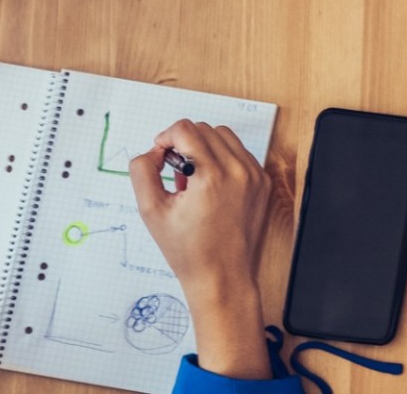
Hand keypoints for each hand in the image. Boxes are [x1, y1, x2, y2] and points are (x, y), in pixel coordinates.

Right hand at [131, 121, 272, 379]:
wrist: (222, 277)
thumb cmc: (189, 250)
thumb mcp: (152, 211)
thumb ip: (143, 172)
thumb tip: (152, 151)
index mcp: (211, 175)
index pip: (186, 129)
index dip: (166, 137)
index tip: (160, 156)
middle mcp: (238, 170)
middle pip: (205, 129)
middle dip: (184, 143)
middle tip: (173, 171)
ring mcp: (255, 175)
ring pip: (225, 137)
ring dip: (204, 148)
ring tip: (191, 179)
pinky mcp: (263, 183)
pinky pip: (240, 154)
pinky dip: (222, 159)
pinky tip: (209, 185)